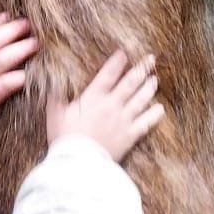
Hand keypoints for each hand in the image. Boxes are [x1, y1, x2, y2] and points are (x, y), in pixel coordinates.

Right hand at [46, 50, 163, 163]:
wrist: (77, 162)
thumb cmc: (64, 138)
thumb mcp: (55, 114)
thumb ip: (56, 96)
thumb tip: (53, 81)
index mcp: (93, 97)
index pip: (109, 73)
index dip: (118, 61)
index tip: (125, 51)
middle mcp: (111, 104)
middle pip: (131, 82)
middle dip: (142, 68)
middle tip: (151, 59)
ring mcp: (123, 120)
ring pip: (141, 99)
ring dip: (149, 87)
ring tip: (155, 79)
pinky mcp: (129, 136)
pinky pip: (146, 122)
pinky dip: (154, 115)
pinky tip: (159, 109)